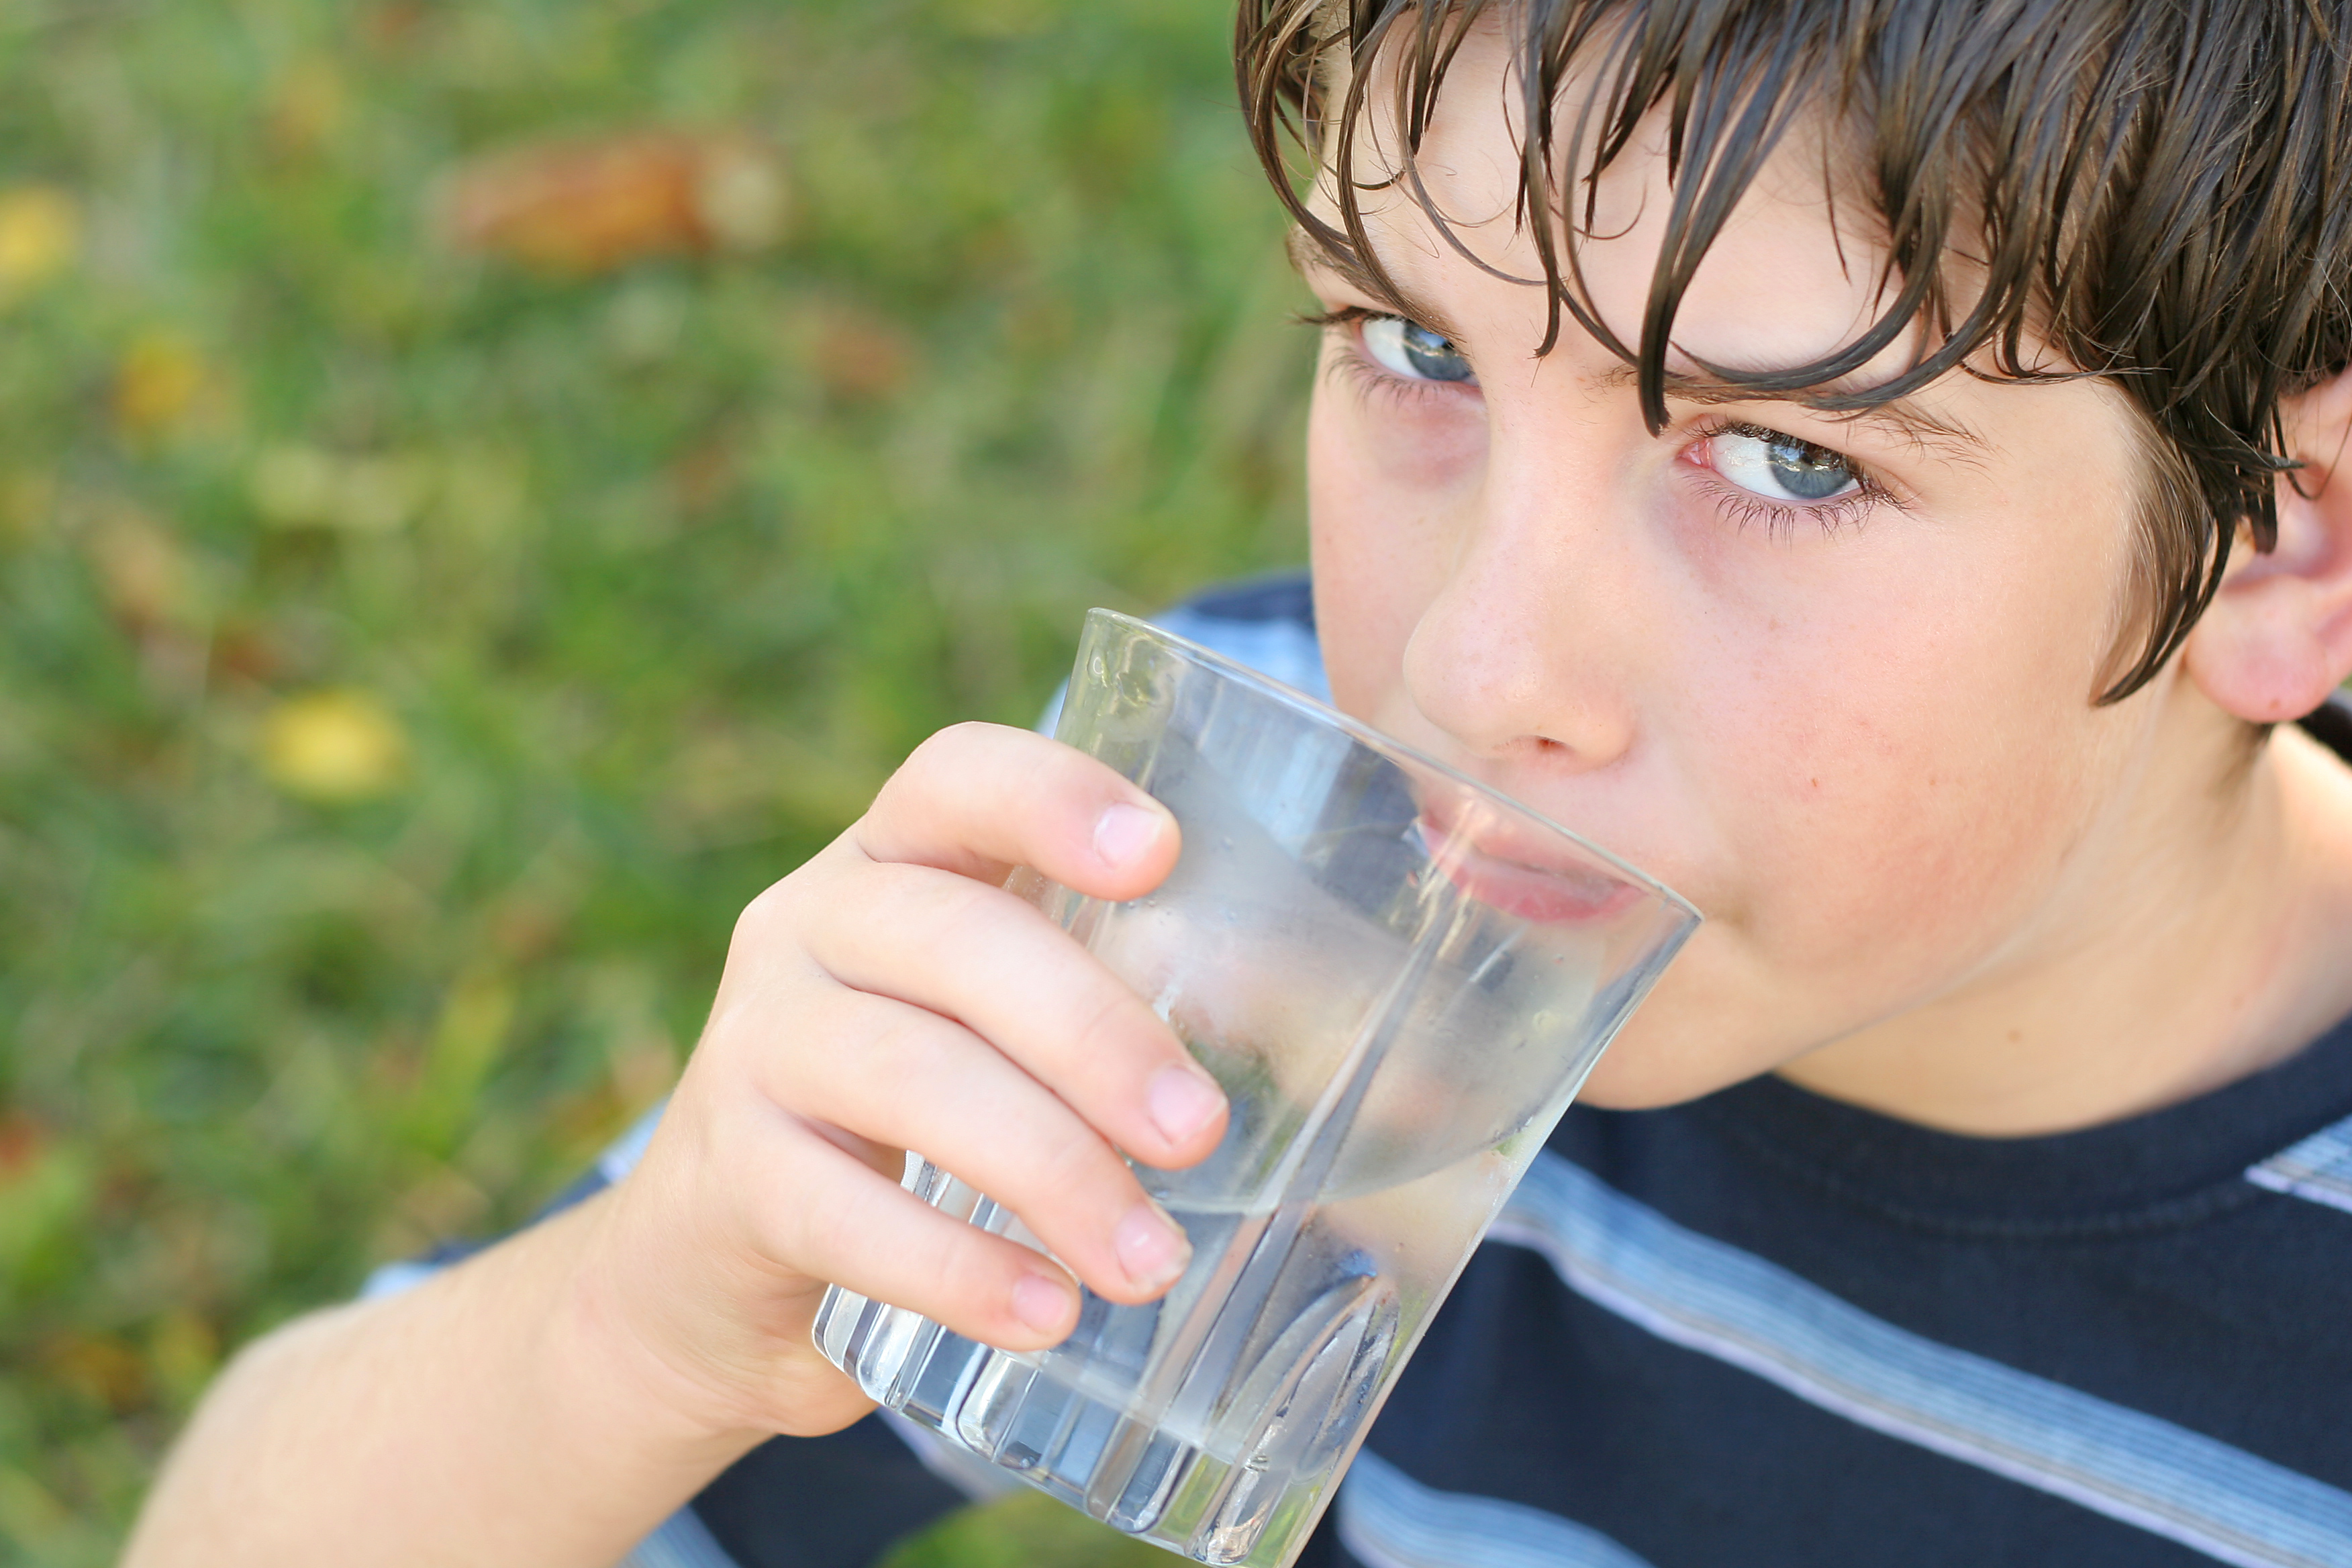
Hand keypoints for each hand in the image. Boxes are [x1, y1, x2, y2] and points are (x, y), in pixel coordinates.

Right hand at [576, 722, 1229, 1441]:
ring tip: (1147, 1262)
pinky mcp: (725, 1178)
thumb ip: (1097, 1007)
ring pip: (908, 1077)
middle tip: (1198, 1134)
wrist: (707, 1271)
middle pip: (954, 938)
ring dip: (1049, 1170)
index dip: (1051, 796)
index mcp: (890, 863)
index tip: (1159, 854)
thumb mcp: (982, 1033)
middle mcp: (807, 927)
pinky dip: (955, 1268)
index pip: (954, 777)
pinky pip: (841, 1213)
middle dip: (1092, 1033)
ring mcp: (753, 1047)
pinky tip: (1045, 1314)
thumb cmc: (907, 1128)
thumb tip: (1355, 1064)